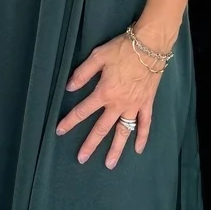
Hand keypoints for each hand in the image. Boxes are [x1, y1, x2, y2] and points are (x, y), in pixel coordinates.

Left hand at [56, 32, 162, 167]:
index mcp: (104, 93)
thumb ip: (83, 73)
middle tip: (81, 159)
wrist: (150, 45)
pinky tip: (138, 150)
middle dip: (90, 144)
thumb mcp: (98, 56)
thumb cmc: (123, 49)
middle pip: (101, 128)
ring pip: (123, 131)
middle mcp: (118, 104)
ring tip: (109, 164)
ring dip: (116, 149)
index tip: (59, 131)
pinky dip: (142, 137)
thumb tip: (69, 88)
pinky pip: (145, 124)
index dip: (69, 122)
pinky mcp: (147, 103)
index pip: (82, 111)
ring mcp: (134, 106)